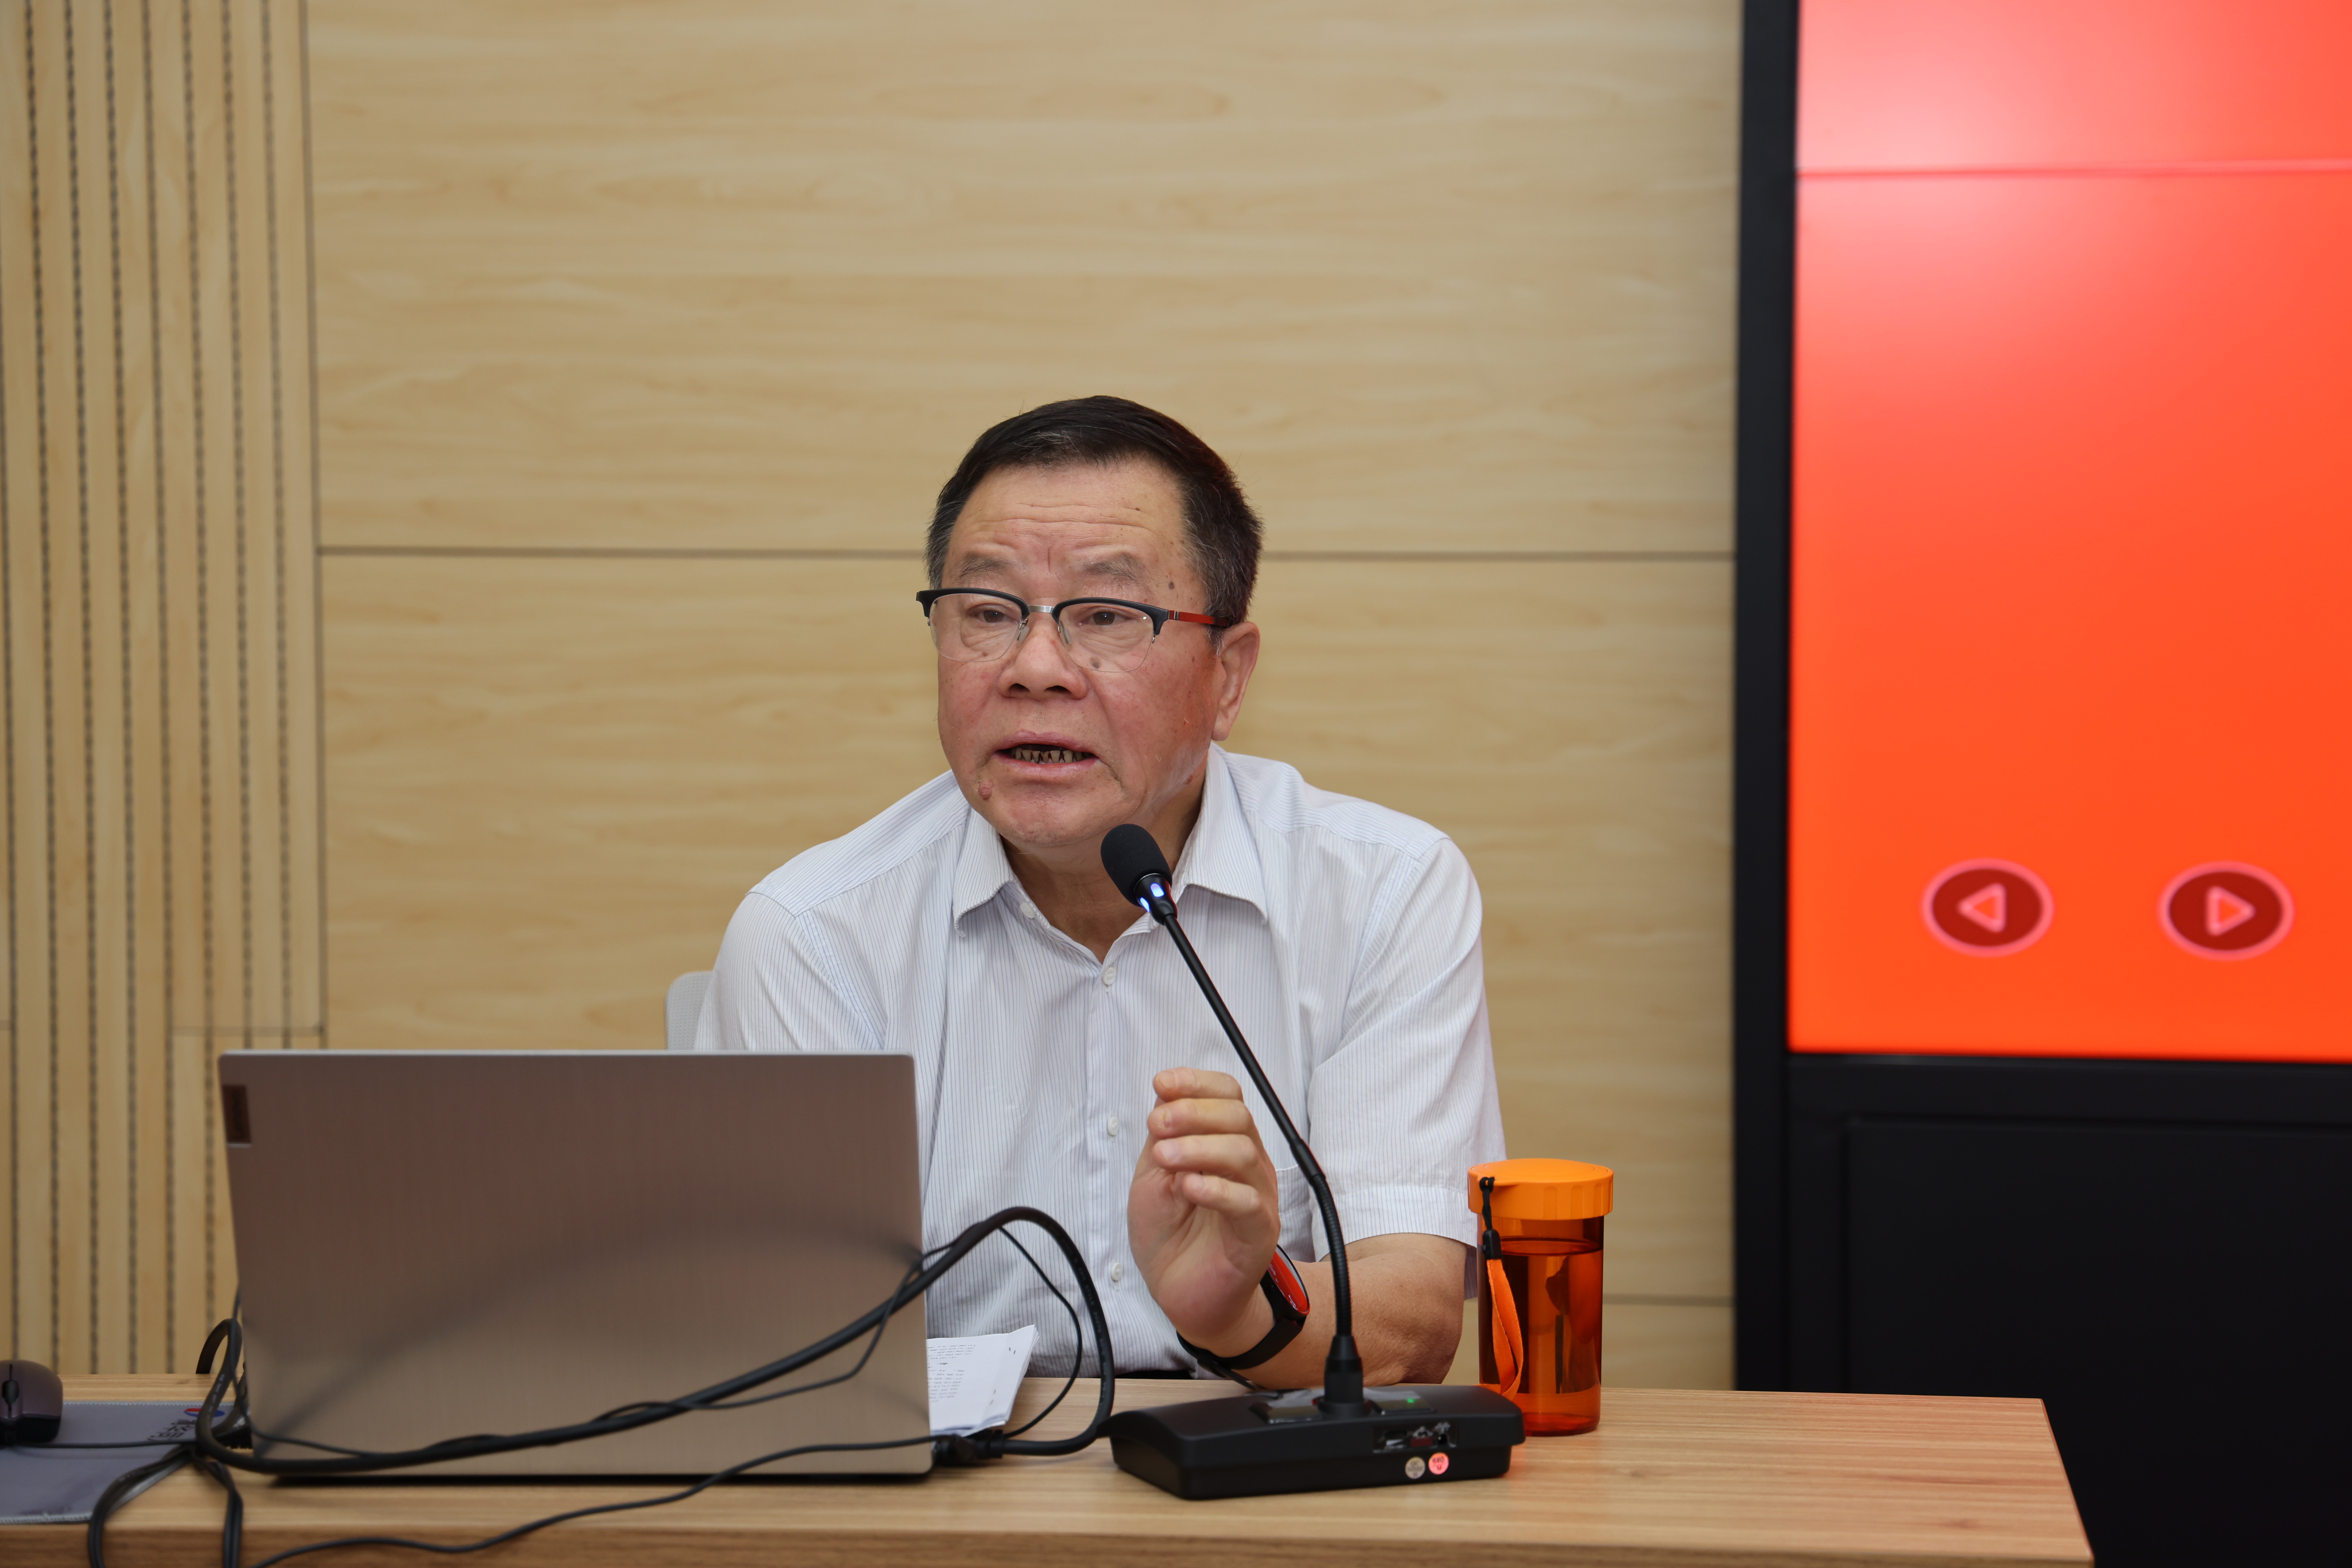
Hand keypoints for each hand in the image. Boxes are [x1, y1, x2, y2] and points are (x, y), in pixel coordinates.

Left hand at [1127, 1067, 1280, 1353]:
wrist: (1181, 1294)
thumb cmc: (1171, 1236)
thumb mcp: (1153, 1177)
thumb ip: (1162, 1140)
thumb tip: (1165, 1097)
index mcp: (1224, 1144)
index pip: (1227, 1095)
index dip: (1196, 1083)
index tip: (1162, 1083)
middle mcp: (1248, 1164)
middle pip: (1237, 1117)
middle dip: (1194, 1111)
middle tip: (1158, 1123)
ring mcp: (1257, 1197)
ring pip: (1243, 1153)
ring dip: (1199, 1147)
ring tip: (1164, 1158)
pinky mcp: (1258, 1232)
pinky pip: (1247, 1202)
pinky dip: (1215, 1189)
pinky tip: (1188, 1187)